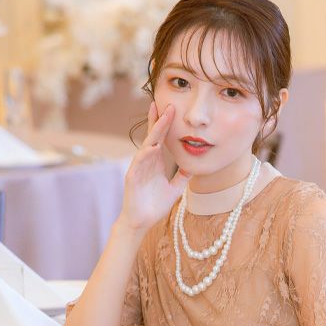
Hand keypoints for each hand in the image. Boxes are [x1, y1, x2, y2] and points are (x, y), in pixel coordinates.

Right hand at [118, 101, 190, 230]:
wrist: (141, 222)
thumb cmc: (154, 205)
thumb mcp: (174, 189)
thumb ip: (182, 176)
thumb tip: (193, 165)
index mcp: (156, 162)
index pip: (161, 138)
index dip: (166, 124)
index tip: (173, 108)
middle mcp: (146, 161)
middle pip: (153, 136)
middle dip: (160, 120)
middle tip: (167, 103)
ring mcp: (138, 168)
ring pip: (147, 145)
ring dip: (154, 131)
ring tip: (161, 117)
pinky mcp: (132, 177)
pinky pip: (139, 163)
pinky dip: (145, 154)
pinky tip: (152, 146)